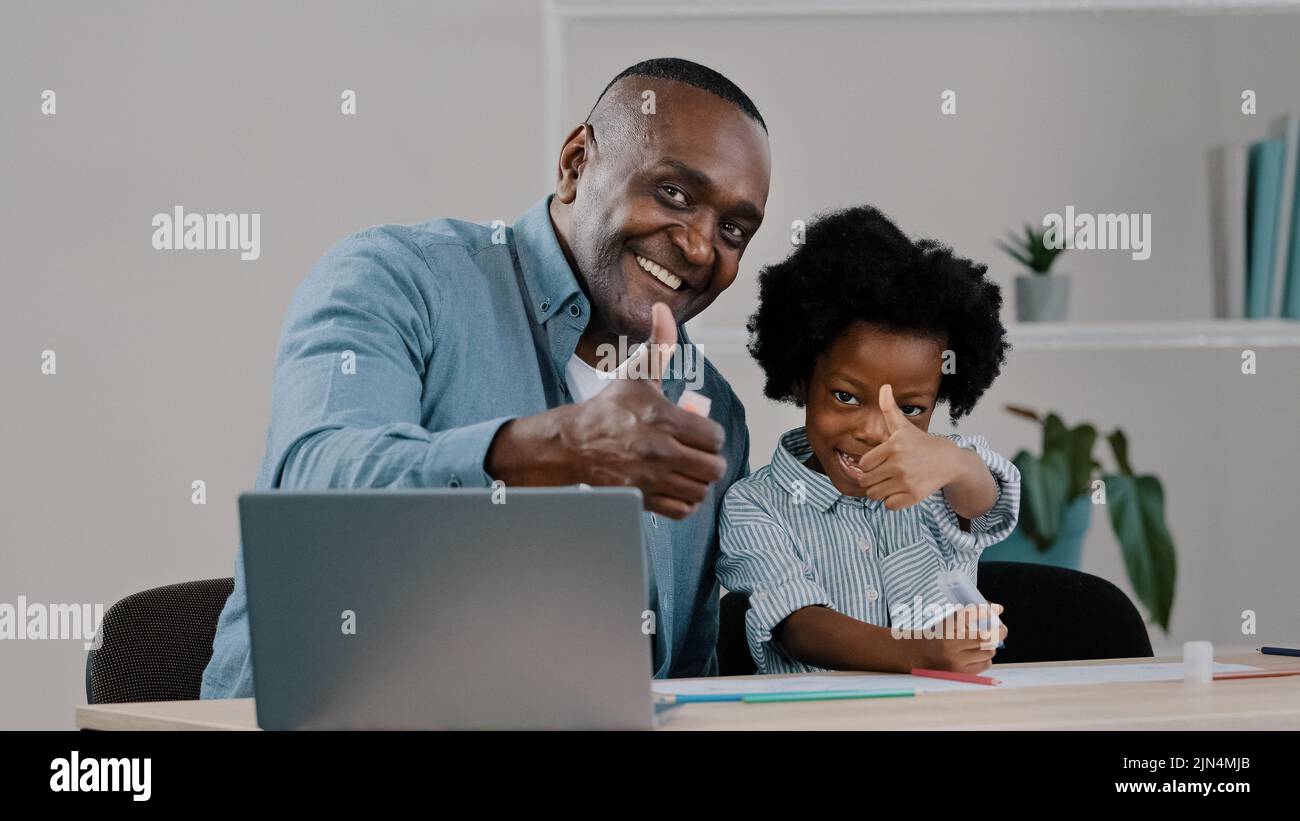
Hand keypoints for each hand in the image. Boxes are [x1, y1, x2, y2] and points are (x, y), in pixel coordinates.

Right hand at [486, 303, 726, 519]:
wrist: (574, 444)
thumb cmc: (610, 409)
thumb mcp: (636, 374)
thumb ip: (658, 344)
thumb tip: (663, 309)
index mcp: (663, 419)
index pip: (714, 437)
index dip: (710, 435)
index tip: (698, 432)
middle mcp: (661, 451)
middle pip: (714, 467)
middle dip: (709, 460)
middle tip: (698, 454)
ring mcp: (652, 478)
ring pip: (701, 489)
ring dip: (698, 481)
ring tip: (688, 470)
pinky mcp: (644, 498)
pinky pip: (683, 509)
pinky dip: (685, 500)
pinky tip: (677, 486)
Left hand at [855, 384, 964, 510]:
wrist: (948, 460)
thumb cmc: (921, 443)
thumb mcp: (903, 426)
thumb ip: (889, 408)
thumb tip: (884, 386)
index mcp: (893, 447)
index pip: (863, 465)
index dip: (868, 465)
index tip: (879, 463)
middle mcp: (898, 464)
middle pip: (866, 481)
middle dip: (871, 480)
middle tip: (883, 475)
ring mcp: (906, 481)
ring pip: (875, 495)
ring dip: (879, 492)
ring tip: (890, 483)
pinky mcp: (913, 496)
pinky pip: (889, 505)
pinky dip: (892, 501)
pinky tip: (900, 491)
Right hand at [905, 603, 1007, 672]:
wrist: (919, 655)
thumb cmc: (938, 635)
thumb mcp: (948, 620)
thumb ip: (971, 613)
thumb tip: (999, 608)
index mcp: (945, 626)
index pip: (969, 614)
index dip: (985, 611)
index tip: (997, 609)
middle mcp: (949, 643)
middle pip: (984, 636)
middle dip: (998, 632)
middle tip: (1002, 630)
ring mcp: (955, 660)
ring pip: (987, 651)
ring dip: (990, 646)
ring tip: (985, 644)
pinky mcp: (960, 672)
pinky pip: (985, 664)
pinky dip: (986, 658)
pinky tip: (979, 654)